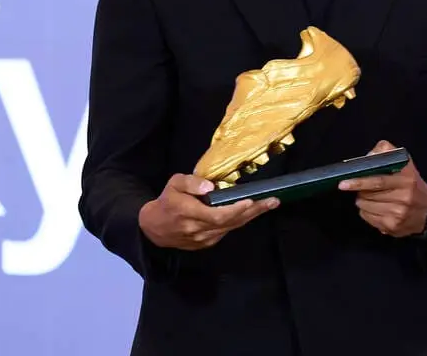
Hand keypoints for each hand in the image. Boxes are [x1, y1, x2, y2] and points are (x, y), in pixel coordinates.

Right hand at [138, 173, 278, 250]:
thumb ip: (191, 182)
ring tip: (269, 204)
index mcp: (189, 213)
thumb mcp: (174, 183)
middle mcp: (198, 229)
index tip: (250, 200)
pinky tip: (252, 212)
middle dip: (253, 211)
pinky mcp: (206, 243)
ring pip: (231, 227)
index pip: (217, 215)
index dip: (235, 210)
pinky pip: (226, 231)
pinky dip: (240, 221)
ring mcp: (203, 239)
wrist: (154, 227)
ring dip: (251, 217)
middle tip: (273, 201)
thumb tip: (210, 186)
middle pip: (230, 222)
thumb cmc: (167, 201)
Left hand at [338, 140, 426, 236]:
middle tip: (360, 187)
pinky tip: (376, 207)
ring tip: (371, 196)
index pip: (377, 181)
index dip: (359, 181)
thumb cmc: (412, 184)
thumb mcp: (405, 162)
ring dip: (362, 200)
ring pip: (365, 207)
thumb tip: (368, 156)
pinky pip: (368, 217)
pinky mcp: (392, 227)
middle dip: (359, 190)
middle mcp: (404, 197)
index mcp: (406, 179)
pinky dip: (366, 211)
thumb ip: (386, 152)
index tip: (344, 183)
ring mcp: (398, 214)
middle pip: (368, 195)